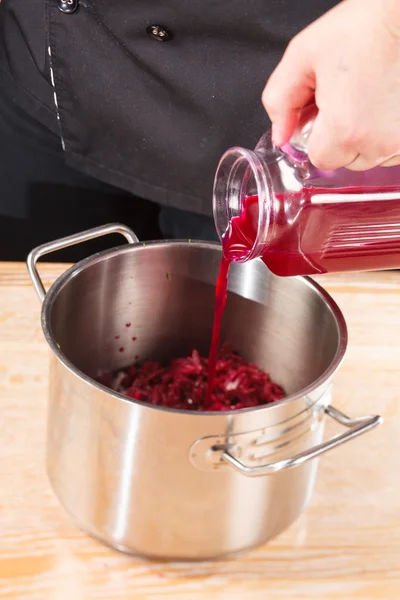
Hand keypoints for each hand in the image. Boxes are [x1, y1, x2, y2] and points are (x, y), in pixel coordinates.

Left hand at [262, 0, 399, 170]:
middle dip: (343, 136)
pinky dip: (390, 132)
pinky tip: (390, 104)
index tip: (326, 110)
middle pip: (348, 160)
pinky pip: (396, 150)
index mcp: (344, 128)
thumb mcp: (304, 55)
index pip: (320, 158)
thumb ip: (281, 100)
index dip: (318, 134)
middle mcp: (378, 142)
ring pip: (374, 157)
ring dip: (369, 136)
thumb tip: (280, 135)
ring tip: (373, 97)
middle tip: (350, 98)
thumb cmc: (367, 26)